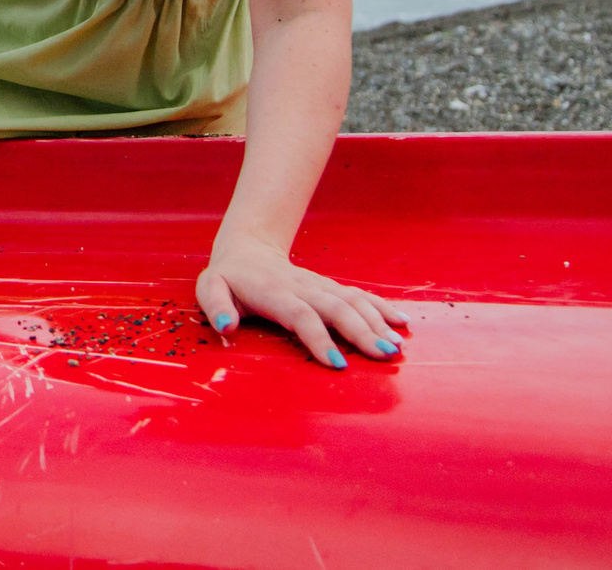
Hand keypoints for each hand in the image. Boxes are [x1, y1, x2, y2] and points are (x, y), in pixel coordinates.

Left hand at [197, 234, 406, 367]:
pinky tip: (402, 322)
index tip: (337, 363)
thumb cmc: (228, 277)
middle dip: (362, 332)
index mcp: (274, 292)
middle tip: (385, 356)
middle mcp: (302, 287)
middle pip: (336, 308)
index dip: (319, 338)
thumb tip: (226, 326)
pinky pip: (358, 295)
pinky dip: (381, 307)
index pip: (301, 315)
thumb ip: (216, 306)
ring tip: (397, 345)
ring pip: (352, 301)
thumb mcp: (210, 288)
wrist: (247, 248)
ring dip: (377, 321)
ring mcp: (319, 285)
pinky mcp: (329, 287)